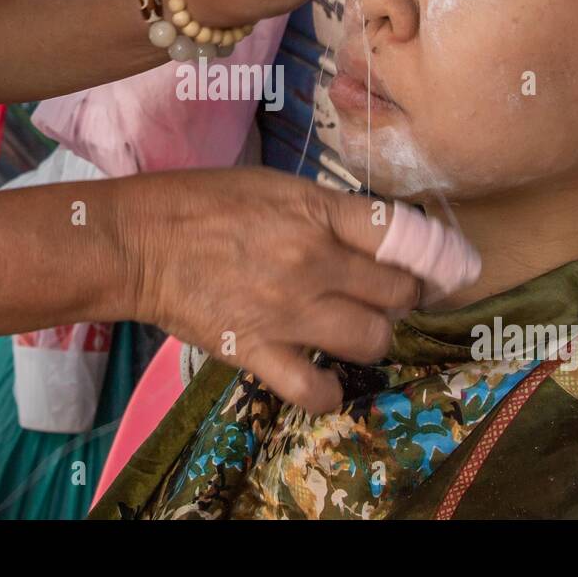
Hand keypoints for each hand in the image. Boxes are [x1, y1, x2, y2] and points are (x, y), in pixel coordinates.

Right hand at [117, 167, 422, 413]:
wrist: (138, 242)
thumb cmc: (201, 203)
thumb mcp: (274, 185)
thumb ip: (327, 211)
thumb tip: (374, 236)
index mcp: (317, 213)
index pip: (404, 237)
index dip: (433, 256)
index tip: (439, 267)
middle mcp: (312, 262)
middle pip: (398, 293)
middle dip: (401, 296)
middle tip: (383, 295)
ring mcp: (287, 311)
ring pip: (372, 340)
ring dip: (373, 338)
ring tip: (355, 330)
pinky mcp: (256, 351)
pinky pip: (315, 390)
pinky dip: (328, 391)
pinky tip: (324, 378)